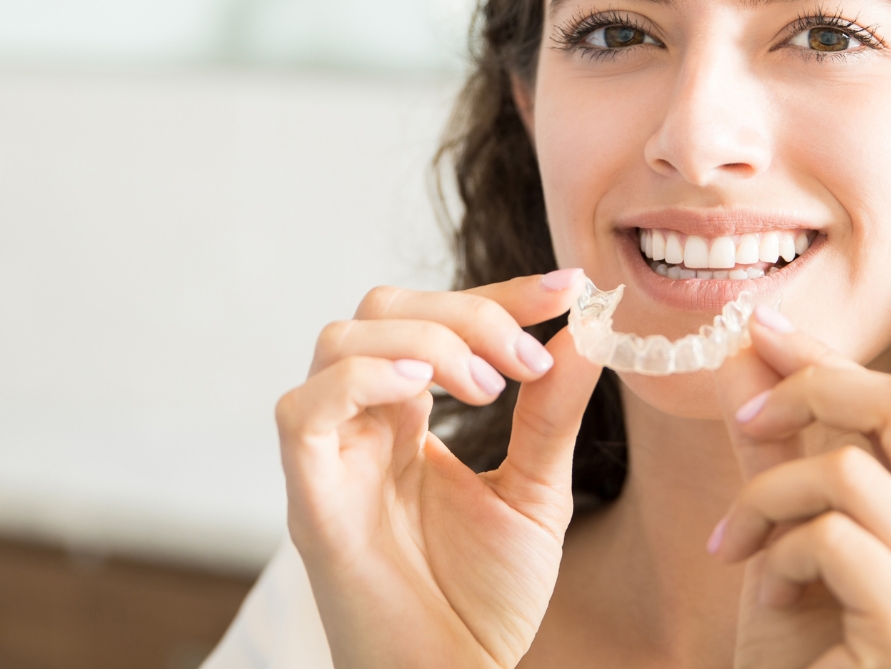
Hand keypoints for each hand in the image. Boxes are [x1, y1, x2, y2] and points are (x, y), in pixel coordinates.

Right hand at [276, 272, 603, 668]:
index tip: (567, 288)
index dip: (499, 293)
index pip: (436, 318)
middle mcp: (362, 425)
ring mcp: (331, 456)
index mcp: (409, 418)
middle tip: (526, 359)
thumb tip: (587, 331)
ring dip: (424, 340)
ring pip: (339, 339)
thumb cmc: (484, 601)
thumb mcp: (537, 492)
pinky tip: (422, 392)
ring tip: (488, 387)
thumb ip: (552, 413)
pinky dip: (361, 378)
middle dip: (465, 311)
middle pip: (382, 310)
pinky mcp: (309, 496)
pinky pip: (303, 408)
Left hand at [710, 312, 890, 668]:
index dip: (831, 361)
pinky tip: (766, 598)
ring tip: (740, 548)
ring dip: (769, 499)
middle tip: (746, 421)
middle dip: (813, 390)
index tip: (759, 330)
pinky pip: (834, 537)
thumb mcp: (791, 533)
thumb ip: (780, 447)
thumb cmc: (805, 657)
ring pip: (851, 471)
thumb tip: (746, 346)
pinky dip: (779, 554)